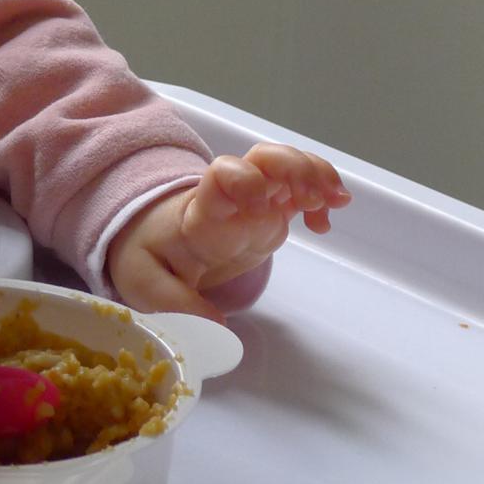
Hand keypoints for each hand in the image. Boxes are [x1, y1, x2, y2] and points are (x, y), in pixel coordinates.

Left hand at [108, 145, 348, 321]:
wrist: (154, 238)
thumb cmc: (152, 254)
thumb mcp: (147, 283)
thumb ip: (177, 304)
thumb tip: (215, 326)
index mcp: (203, 209)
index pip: (222, 175)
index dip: (246, 181)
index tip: (262, 208)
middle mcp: (232, 196)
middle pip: (264, 157)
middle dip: (295, 167)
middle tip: (316, 197)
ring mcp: (255, 198)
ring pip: (287, 165)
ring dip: (316, 174)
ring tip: (337, 201)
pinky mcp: (271, 209)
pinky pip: (299, 188)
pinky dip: (319, 194)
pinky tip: (324, 224)